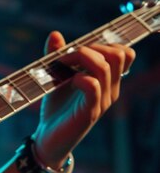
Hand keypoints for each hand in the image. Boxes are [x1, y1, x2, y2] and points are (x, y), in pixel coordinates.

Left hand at [33, 31, 135, 166]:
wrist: (48, 139)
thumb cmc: (56, 109)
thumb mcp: (55, 78)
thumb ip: (57, 56)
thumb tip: (55, 34)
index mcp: (108, 80)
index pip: (125, 53)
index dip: (104, 43)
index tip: (77, 49)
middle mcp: (110, 89)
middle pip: (119, 54)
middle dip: (92, 47)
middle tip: (66, 56)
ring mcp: (102, 101)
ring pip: (106, 66)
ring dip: (80, 59)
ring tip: (60, 65)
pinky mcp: (90, 112)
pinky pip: (93, 86)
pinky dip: (79, 77)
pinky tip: (68, 82)